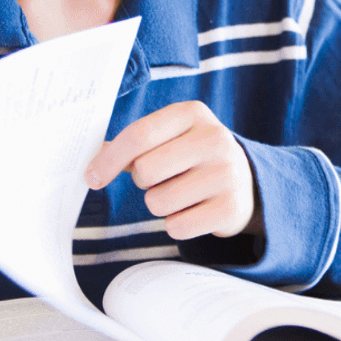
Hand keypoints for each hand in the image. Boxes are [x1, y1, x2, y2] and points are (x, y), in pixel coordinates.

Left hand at [85, 100, 260, 239]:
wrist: (248, 182)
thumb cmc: (195, 158)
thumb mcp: (171, 137)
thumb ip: (134, 144)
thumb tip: (94, 161)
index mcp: (193, 114)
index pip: (138, 135)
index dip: (108, 160)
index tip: (92, 178)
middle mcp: (214, 139)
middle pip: (145, 171)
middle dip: (143, 182)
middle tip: (162, 179)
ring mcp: (226, 174)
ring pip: (158, 202)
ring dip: (160, 205)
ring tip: (182, 194)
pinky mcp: (230, 208)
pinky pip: (177, 227)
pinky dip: (177, 225)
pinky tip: (194, 211)